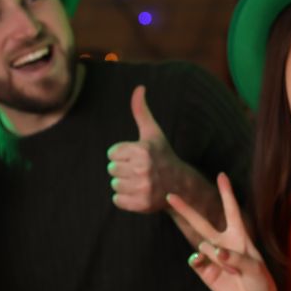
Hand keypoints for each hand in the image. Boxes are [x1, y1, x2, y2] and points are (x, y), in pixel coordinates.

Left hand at [107, 85, 181, 213]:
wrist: (179, 184)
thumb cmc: (162, 155)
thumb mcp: (152, 133)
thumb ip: (141, 111)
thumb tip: (139, 87)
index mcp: (143, 150)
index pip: (112, 153)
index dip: (122, 155)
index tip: (138, 157)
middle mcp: (144, 169)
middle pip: (111, 169)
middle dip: (123, 170)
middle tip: (140, 170)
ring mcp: (144, 188)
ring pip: (114, 185)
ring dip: (124, 184)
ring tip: (140, 181)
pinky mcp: (142, 204)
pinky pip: (117, 200)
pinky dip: (125, 199)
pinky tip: (139, 193)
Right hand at [167, 174, 277, 290]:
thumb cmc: (261, 282)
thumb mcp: (255, 268)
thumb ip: (236, 258)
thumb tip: (215, 252)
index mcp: (240, 237)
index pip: (232, 210)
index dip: (227, 193)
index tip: (221, 175)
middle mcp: (224, 243)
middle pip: (202, 222)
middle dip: (187, 209)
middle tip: (170, 195)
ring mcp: (212, 257)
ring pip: (201, 244)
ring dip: (214, 255)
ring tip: (232, 271)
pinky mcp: (205, 271)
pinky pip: (195, 260)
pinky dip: (198, 260)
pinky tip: (203, 263)